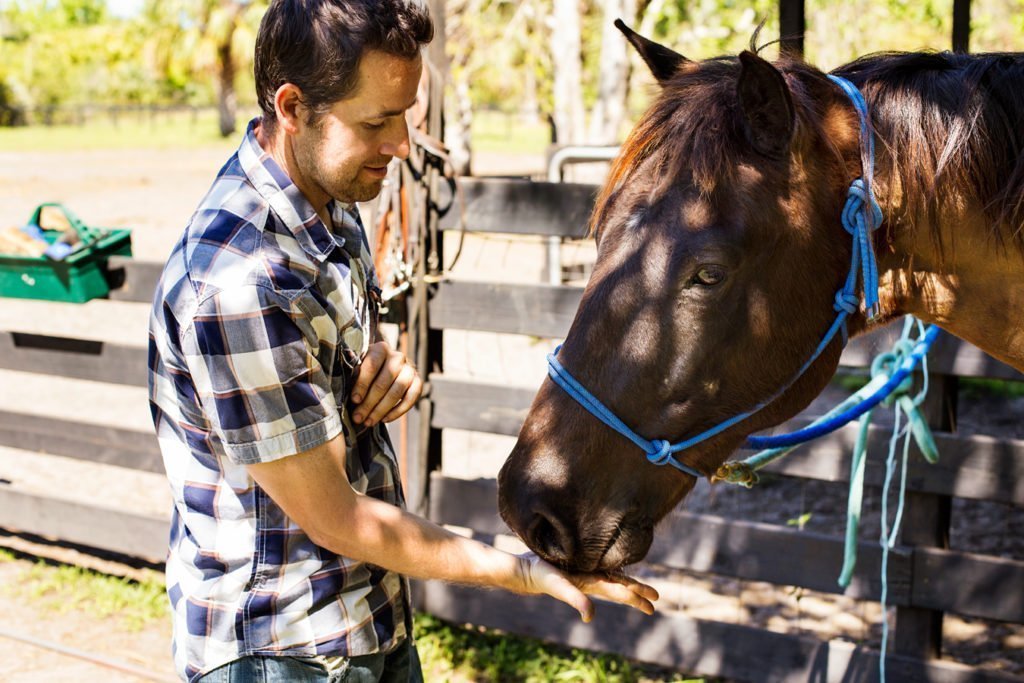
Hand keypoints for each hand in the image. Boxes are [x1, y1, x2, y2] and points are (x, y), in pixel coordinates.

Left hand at [351, 342, 422, 425]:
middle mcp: (398, 357)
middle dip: (369, 403)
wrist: (387, 368)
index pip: (372, 366)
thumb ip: (353, 375)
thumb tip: (346, 394)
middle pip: (383, 382)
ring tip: (369, 422)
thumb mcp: (358, 367)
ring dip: (381, 410)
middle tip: (358, 417)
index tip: (354, 400)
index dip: (362, 384)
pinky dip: (398, 411)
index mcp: (380, 349)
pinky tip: (385, 420)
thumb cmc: (366, 371)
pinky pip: (411, 398)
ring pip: (397, 392)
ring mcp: (410, 369)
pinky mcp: (418, 382)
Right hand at [517, 553, 658, 622]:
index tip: (653, 603)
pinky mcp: (577, 565)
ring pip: (611, 578)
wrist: (524, 571)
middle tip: (656, 598)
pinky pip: (600, 568)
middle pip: (619, 586)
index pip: (619, 591)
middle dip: (637, 592)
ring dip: (626, 583)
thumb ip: (576, 601)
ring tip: (640, 587)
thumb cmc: (542, 577)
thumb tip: (590, 617)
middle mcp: (591, 579)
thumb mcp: (560, 587)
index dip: (636, 596)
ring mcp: (584, 573)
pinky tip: (613, 568)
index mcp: (591, 583)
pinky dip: (612, 570)